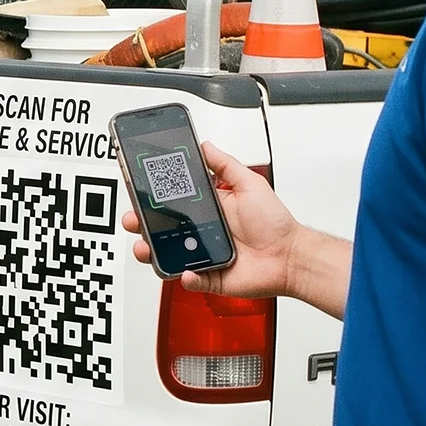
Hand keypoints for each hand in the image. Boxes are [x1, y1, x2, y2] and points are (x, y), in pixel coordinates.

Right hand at [121, 142, 300, 299]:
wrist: (290, 257)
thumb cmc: (275, 224)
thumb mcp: (250, 184)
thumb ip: (226, 165)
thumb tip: (206, 146)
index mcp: (207, 209)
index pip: (172, 201)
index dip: (153, 197)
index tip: (140, 190)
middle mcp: (200, 231)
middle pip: (160, 228)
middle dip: (141, 223)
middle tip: (134, 218)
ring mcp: (201, 255)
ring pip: (166, 254)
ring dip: (150, 251)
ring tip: (146, 246)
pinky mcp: (208, 277)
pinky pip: (188, 279)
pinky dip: (183, 276)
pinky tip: (185, 270)